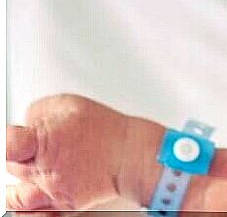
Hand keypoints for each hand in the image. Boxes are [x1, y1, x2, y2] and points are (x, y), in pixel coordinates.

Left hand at [6, 94, 129, 211]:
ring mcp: (50, 189)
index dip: (6, 140)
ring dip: (15, 185)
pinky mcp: (62, 204)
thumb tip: (24, 124)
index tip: (10, 138)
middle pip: (8, 166)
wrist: (130, 155)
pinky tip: (33, 197)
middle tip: (33, 147)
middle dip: (17, 155)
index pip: (7, 145)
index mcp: (42, 141)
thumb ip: (37, 113)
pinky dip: (30, 206)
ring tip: (29, 174)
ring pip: (14, 194)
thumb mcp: (68, 104)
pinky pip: (34, 211)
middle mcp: (42, 169)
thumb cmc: (105, 129)